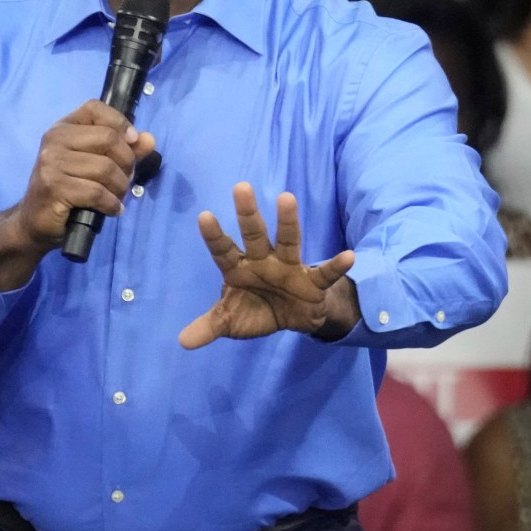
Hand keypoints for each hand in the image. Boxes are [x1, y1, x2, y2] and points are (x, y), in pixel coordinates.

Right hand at [0, 100, 156, 289]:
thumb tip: (148, 139)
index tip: (132, 142)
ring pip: (105, 168)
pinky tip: (112, 210)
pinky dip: (111, 204)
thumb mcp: (96, 165)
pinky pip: (97, 192)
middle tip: (125, 180)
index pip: (95, 108)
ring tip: (117, 197)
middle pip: (108, 139)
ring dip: (120, 187)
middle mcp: (54, 139)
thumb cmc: (68, 190)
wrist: (35, 221)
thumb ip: (124, 151)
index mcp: (64, 128)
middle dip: (126, 163)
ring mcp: (51, 162)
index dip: (120, 122)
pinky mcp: (53, 187)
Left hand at [177, 184, 357, 348]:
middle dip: (248, 214)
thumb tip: (182, 342)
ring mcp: (289, 268)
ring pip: (288, 241)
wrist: (293, 319)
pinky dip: (336, 266)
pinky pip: (325, 273)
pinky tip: (348, 256)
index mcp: (239, 268)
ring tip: (286, 198)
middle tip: (240, 187)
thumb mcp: (230, 321)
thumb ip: (209, 327)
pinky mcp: (313, 281)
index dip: (214, 236)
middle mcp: (263, 261)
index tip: (204, 216)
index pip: (224, 251)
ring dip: (288, 222)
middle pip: (254, 235)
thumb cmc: (257, 309)